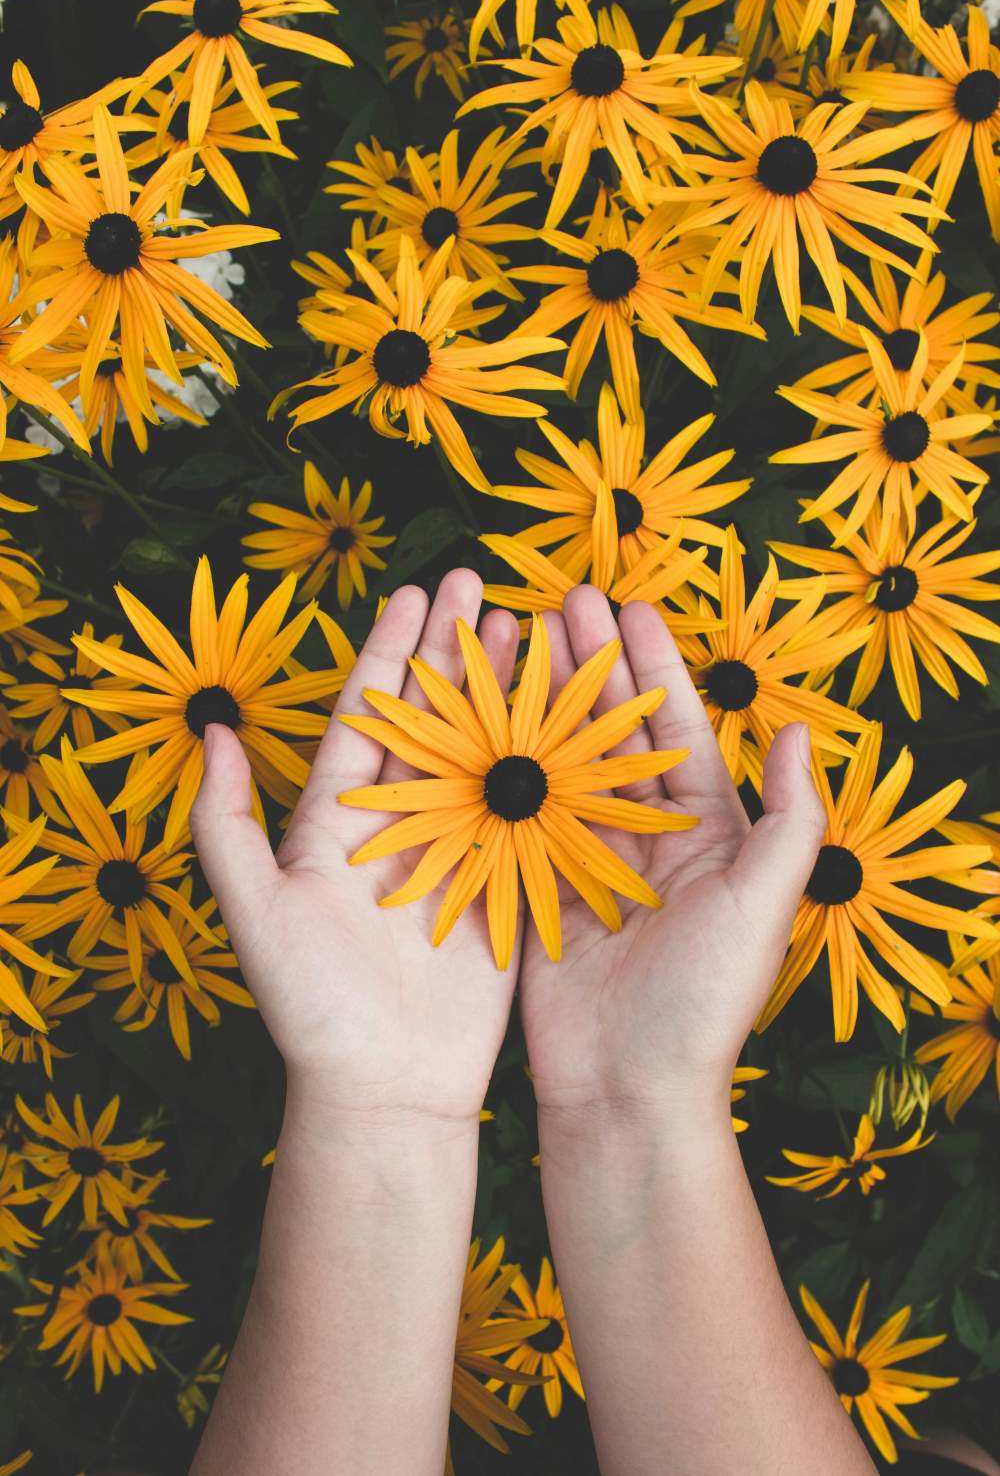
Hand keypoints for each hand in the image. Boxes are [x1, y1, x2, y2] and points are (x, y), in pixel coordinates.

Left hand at [191, 570, 521, 1126]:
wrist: (385, 1090)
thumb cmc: (310, 1007)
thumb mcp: (253, 913)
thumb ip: (225, 825)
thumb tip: (212, 732)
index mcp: (338, 820)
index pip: (368, 715)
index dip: (391, 652)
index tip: (416, 593)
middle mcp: (400, 824)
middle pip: (432, 718)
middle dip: (455, 650)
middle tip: (483, 584)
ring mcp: (457, 851)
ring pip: (486, 751)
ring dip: (506, 691)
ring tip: (530, 628)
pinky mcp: (504, 886)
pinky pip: (527, 811)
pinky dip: (550, 762)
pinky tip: (571, 715)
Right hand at [517, 586, 827, 1125]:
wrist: (626, 1090)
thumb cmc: (704, 1002)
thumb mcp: (763, 906)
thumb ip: (788, 819)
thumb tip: (799, 729)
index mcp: (706, 833)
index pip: (677, 728)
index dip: (653, 665)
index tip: (625, 605)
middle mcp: (645, 835)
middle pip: (613, 731)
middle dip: (587, 664)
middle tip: (558, 601)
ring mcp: (587, 859)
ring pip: (561, 761)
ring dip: (540, 701)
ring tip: (513, 640)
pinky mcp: (536, 888)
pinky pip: (518, 813)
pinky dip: (499, 765)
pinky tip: (476, 719)